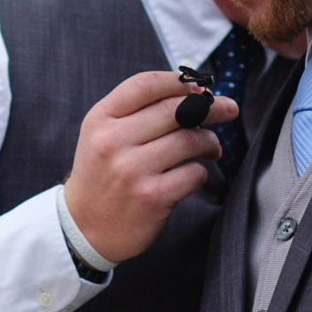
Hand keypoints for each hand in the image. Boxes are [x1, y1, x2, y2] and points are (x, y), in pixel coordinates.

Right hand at [63, 71, 238, 263]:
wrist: (83, 228)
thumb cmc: (102, 176)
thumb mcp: (102, 135)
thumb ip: (137, 112)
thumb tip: (195, 93)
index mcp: (100, 119)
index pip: (145, 85)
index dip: (180, 82)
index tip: (200, 88)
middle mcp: (113, 141)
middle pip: (176, 109)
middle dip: (211, 107)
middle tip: (228, 110)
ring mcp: (132, 170)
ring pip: (191, 140)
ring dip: (210, 142)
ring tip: (210, 148)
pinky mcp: (152, 197)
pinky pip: (194, 174)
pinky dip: (201, 172)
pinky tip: (192, 175)